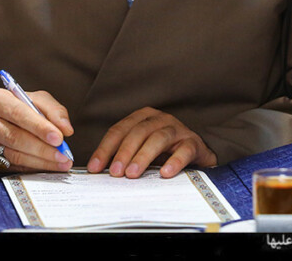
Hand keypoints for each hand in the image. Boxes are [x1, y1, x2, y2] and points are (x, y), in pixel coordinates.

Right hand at [0, 88, 73, 171]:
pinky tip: (45, 167)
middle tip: (63, 156)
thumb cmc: (15, 107)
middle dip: (43, 149)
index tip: (59, 138)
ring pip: (13, 156)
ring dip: (40, 162)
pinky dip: (31, 169)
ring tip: (60, 164)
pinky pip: (10, 167)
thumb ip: (53, 110)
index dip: (40, 127)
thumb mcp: (34, 99)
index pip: (19, 114)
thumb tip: (66, 129)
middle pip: (15, 138)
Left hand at [86, 107, 216, 178]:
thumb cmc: (163, 152)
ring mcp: (178, 129)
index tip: (94, 168)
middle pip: (138, 132)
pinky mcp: (193, 143)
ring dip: (143, 156)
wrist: (197, 155)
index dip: (105, 149)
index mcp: (142, 117)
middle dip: (123, 152)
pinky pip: (184, 150)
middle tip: (115, 172)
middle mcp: (160, 119)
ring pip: (158, 138)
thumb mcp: (141, 149)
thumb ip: (123, 156)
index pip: (119, 130)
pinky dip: (174, 161)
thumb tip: (97, 172)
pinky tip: (164, 174)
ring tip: (132, 174)